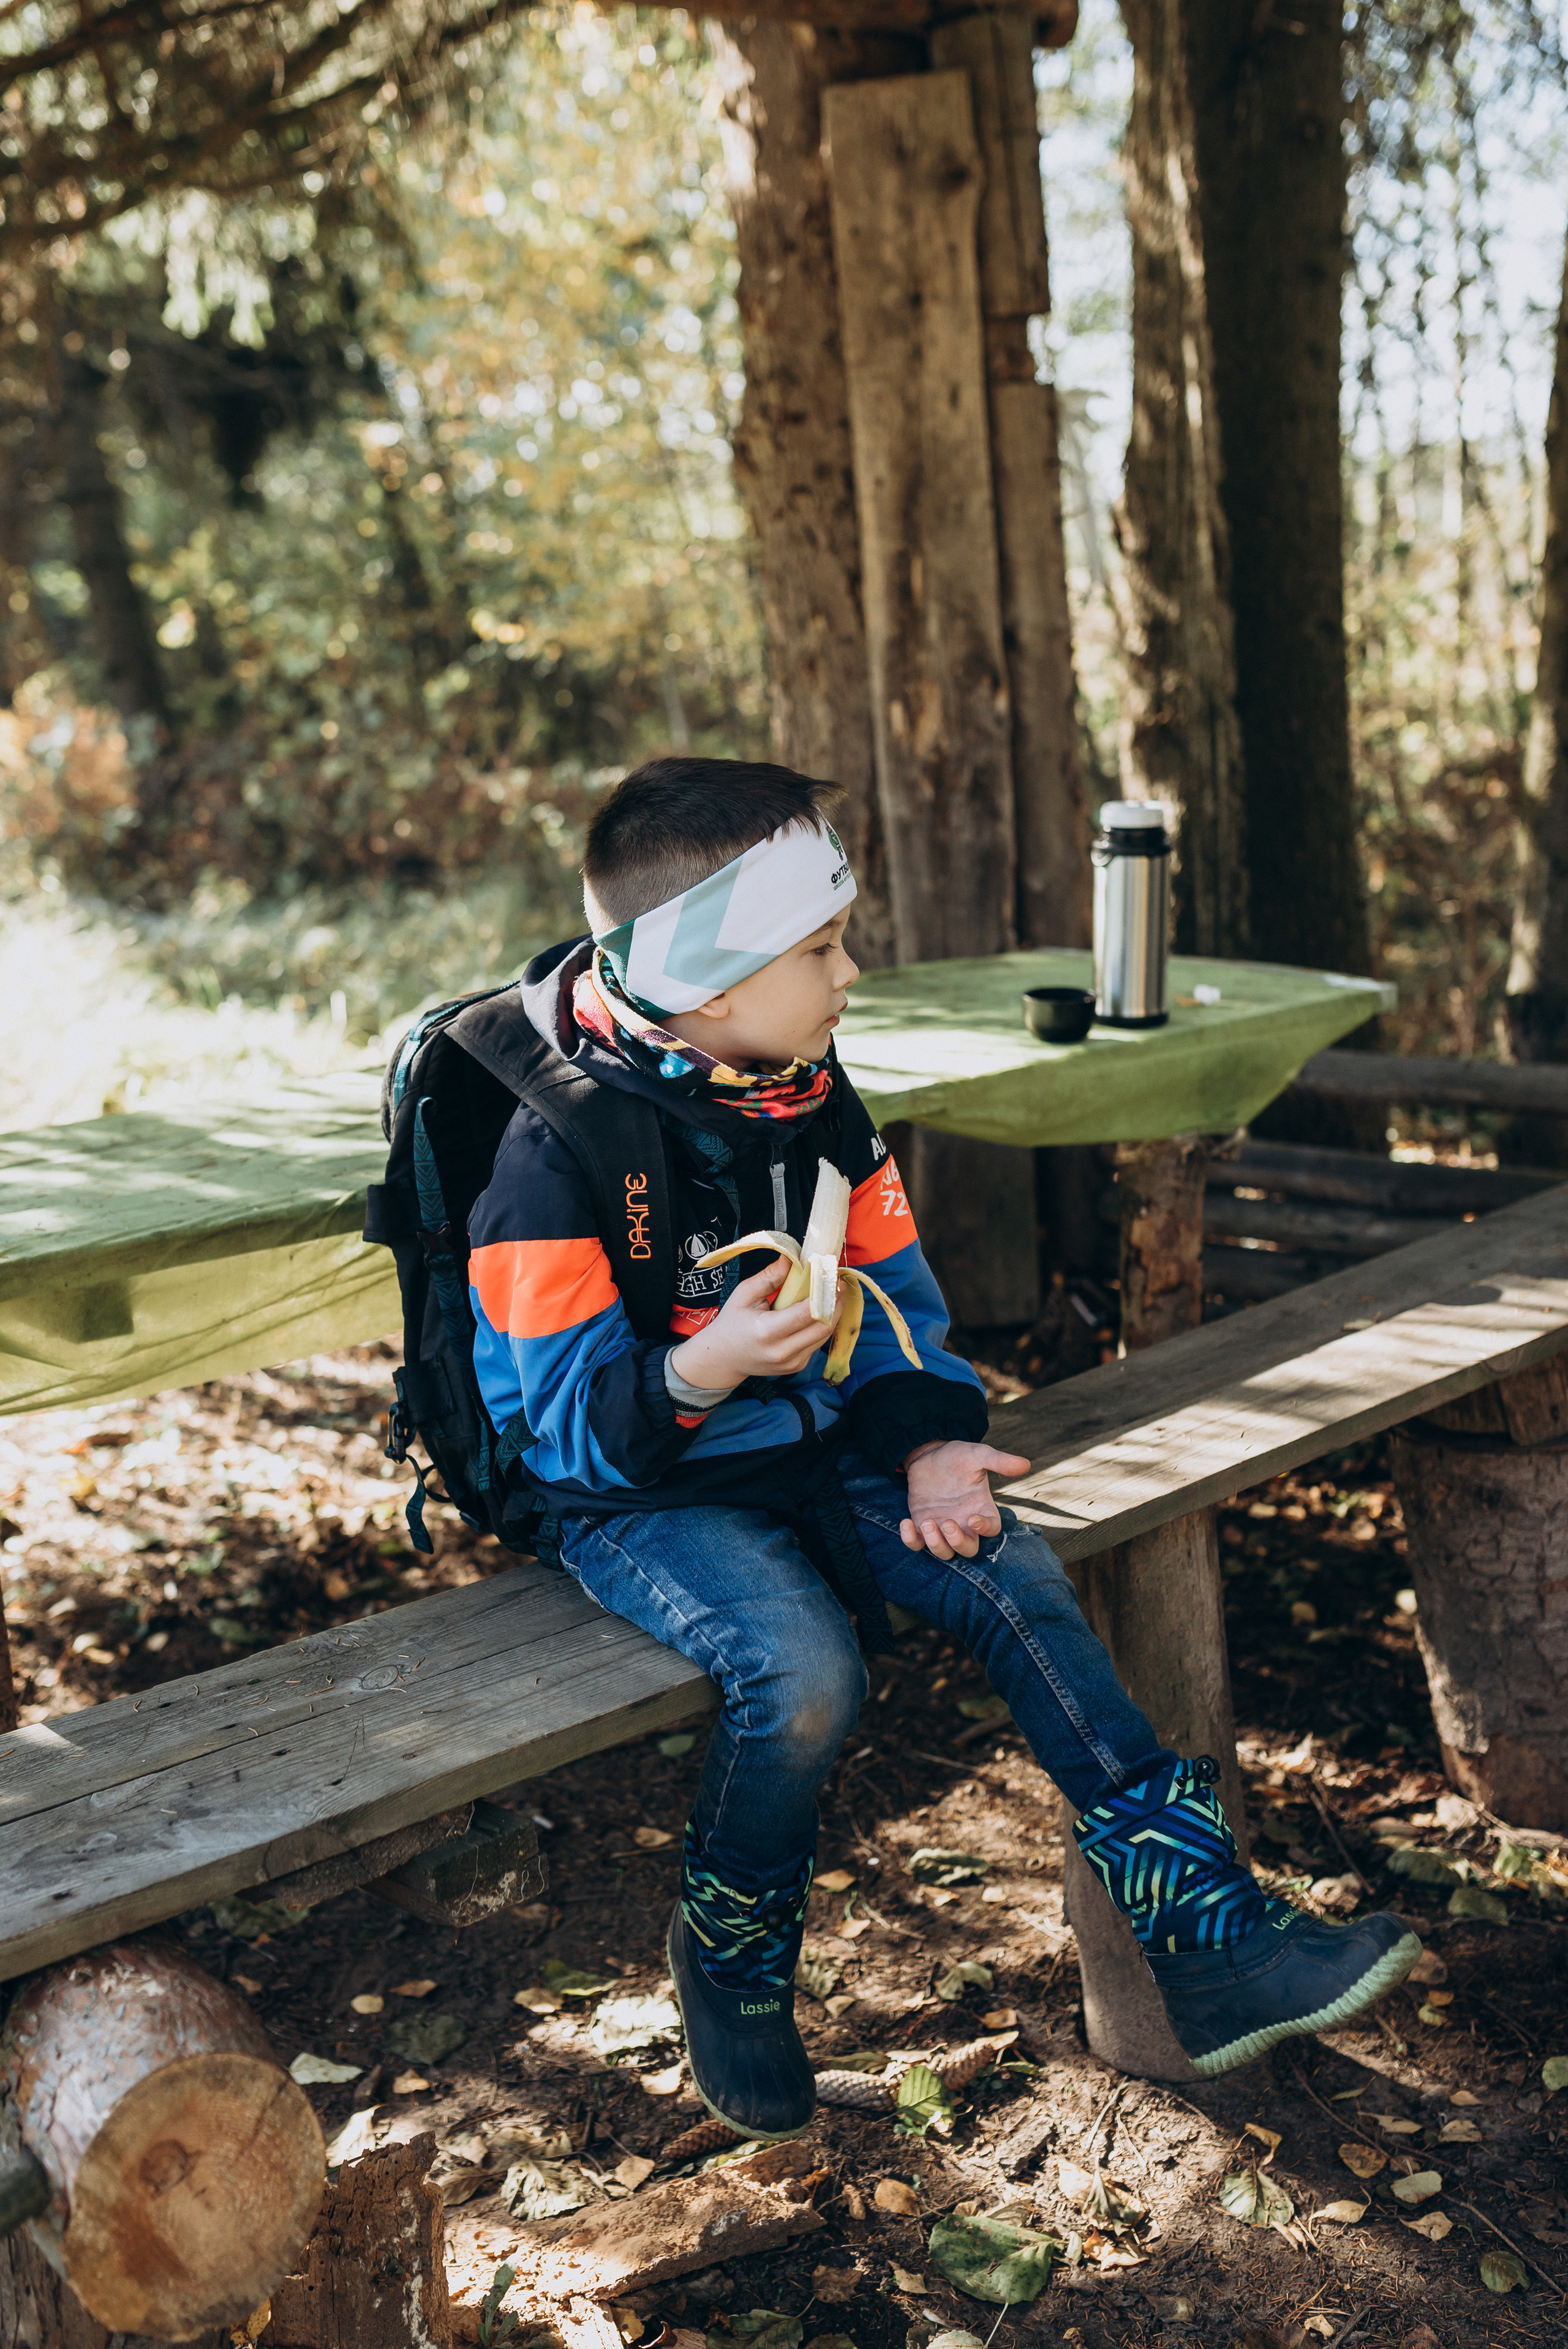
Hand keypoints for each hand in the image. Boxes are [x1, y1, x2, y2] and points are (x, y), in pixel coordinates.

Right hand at [669, 1255, 837, 1390]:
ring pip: (824, 1335)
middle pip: (823, 1327)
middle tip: (838, 1282)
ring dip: (833, 1313)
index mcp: (766, 1332)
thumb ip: (769, 1277)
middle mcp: (782, 1351)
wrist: (723, 1359)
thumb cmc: (731, 1323)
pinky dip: (822, 1325)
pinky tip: (820, 1310)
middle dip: (836, 1302)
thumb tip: (792, 1259)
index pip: (807, 1313)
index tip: (831, 1275)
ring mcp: (792, 1363)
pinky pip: (817, 1343)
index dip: (824, 1294)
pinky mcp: (797, 1366)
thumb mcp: (743, 1295)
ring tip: (832, 1292)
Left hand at [900, 1440, 1030, 1560]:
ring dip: (936, 1544)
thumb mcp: (978, 1454)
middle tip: (947, 1522)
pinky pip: (917, 1545)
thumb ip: (999, 1461)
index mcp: (981, 1508)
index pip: (991, 1530)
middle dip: (958, 1543)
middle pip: (968, 1550)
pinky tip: (906, 1523)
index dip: (985, 1529)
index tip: (972, 1518)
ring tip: (927, 1521)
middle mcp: (964, 1523)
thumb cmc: (957, 1456)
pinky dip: (910, 1540)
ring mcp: (942, 1527)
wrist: (928, 1453)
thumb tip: (1026, 1464)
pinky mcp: (922, 1526)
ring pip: (944, 1552)